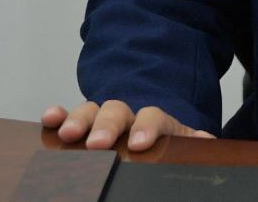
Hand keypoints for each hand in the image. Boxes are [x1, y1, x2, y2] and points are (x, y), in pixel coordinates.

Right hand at [41, 101, 215, 151]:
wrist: (152, 137)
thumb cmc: (165, 147)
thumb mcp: (180, 147)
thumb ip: (191, 143)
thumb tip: (207, 141)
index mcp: (156, 122)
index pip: (153, 116)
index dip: (147, 127)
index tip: (139, 144)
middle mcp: (128, 117)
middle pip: (118, 110)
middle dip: (107, 125)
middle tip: (98, 143)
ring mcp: (103, 120)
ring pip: (91, 111)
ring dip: (79, 120)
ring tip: (67, 134)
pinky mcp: (82, 127)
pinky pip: (69, 116)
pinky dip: (59, 116)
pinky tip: (50, 119)